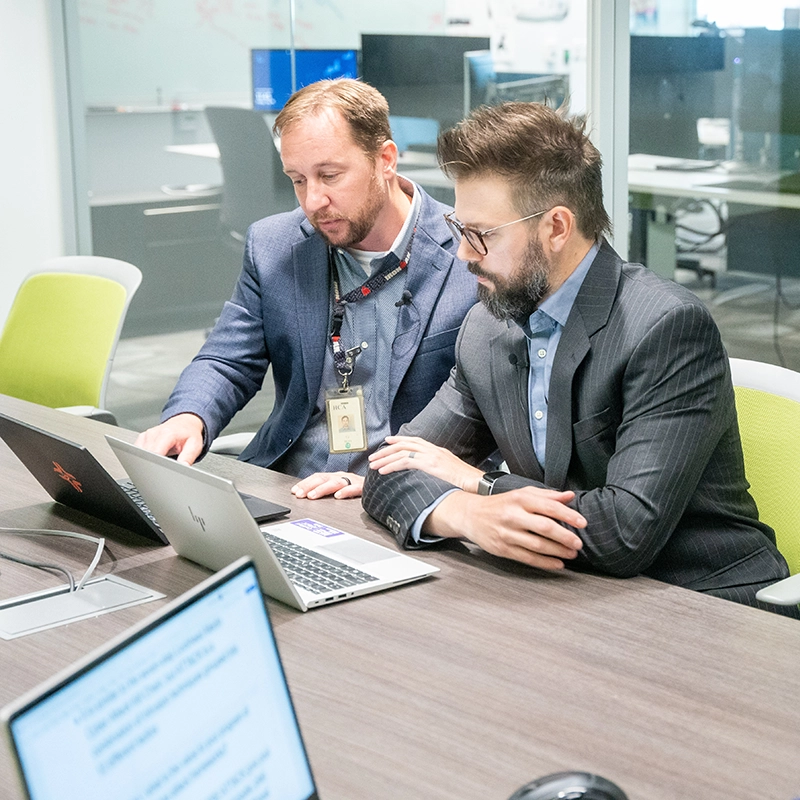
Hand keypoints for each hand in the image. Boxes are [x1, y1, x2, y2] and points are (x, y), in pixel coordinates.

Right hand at [135, 413, 204, 464]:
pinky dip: (145, 457)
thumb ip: (188, 457)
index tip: (160, 472)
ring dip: (149, 461)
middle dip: (153, 465)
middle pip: (146, 455)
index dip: (157, 465)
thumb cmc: (189, 434)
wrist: (185, 424)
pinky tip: (155, 457)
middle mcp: (153, 433)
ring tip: (162, 460)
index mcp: (167, 434)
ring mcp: (146, 436)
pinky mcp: (142, 439)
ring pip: (140, 455)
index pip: (155, 453)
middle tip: (164, 468)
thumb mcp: (195, 446)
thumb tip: (183, 467)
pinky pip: (138, 452)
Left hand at [291, 472, 363, 499]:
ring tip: (313, 496)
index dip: (305, 483)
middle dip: (310, 486)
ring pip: (335, 483)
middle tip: (300, 494)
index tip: (295, 491)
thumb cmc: (356, 488)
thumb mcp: (339, 488)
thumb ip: (325, 490)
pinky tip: (338, 496)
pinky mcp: (362, 487)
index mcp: (334, 477)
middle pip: (323, 478)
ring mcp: (351, 481)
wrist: (378, 485)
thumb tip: (306, 495)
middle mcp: (341, 477)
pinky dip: (346, 492)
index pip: (317, 477)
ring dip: (322, 489)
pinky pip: (353, 488)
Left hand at [368, 435, 483, 491]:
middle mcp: (433, 450)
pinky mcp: (429, 465)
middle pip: (404, 445)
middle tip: (374, 456)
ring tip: (374, 465)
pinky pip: (405, 463)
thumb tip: (427, 476)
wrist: (476, 483)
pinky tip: (383, 471)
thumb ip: (437, 470)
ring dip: (385, 459)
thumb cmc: (465, 482)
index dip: (399, 440)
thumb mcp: (449, 471)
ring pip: (401, 453)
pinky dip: (392, 466)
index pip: (414, 441)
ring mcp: (431, 456)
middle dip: (386, 450)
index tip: (388, 442)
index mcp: (437, 450)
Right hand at [428, 487, 585, 570]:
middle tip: (578, 543)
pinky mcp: (502, 548)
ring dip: (558, 551)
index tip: (582, 523)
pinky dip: (545, 563)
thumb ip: (546, 496)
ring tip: (571, 553)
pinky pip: (527, 558)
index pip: (549, 507)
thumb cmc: (499, 504)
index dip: (568, 515)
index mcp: (520, 499)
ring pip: (537, 545)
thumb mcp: (521, 494)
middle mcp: (513, 515)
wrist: (470, 515)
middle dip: (565, 537)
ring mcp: (507, 533)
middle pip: (544, 527)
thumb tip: (570, 496)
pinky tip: (557, 563)